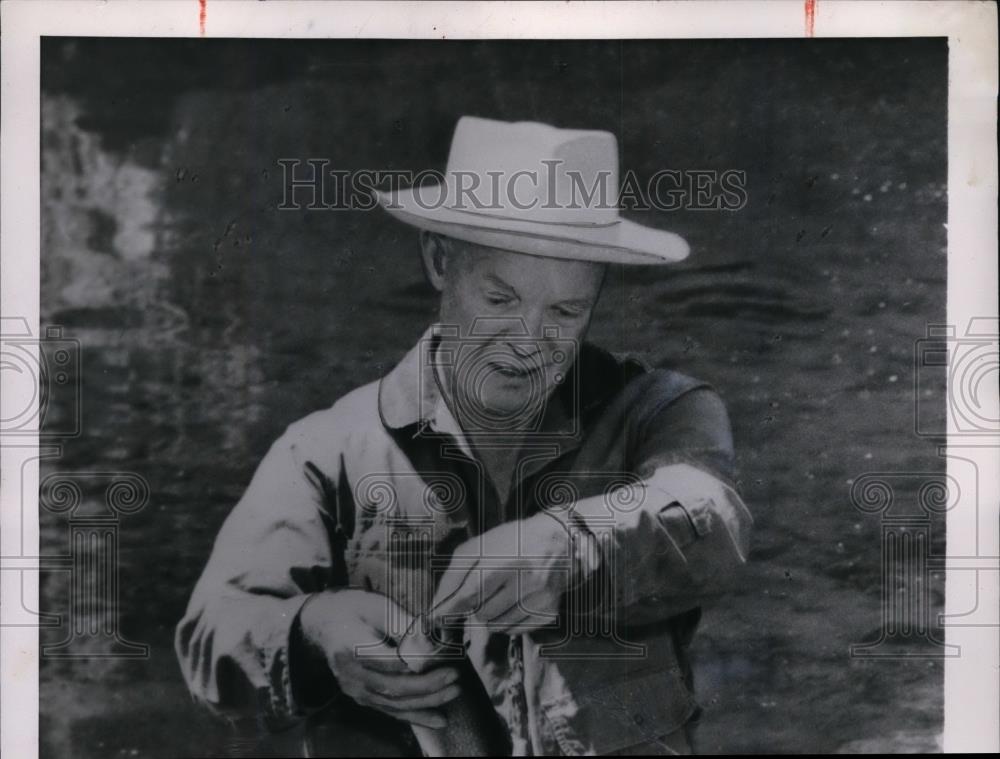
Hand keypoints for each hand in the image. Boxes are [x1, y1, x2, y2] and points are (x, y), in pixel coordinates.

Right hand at [299, 589, 460, 728]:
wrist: (324, 624)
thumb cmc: (355, 609)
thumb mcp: (377, 606)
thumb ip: (404, 625)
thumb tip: (432, 642)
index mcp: (350, 647)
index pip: (386, 661)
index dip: (415, 662)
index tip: (441, 656)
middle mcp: (350, 674)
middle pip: (392, 686)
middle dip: (427, 685)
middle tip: (454, 676)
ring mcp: (355, 690)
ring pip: (394, 703)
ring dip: (427, 701)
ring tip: (453, 693)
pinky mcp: (362, 698)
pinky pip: (391, 711)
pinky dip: (416, 716)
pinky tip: (438, 719)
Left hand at [428, 511, 599, 633]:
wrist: (559, 543)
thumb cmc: (512, 542)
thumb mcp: (480, 546)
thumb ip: (455, 574)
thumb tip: (436, 608)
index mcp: (505, 560)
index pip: (469, 594)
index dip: (449, 609)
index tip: (434, 618)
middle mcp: (526, 580)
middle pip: (482, 613)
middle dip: (474, 607)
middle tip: (484, 591)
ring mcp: (539, 599)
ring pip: (497, 626)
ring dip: (490, 615)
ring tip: (501, 594)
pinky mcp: (549, 613)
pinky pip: (514, 631)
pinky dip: (507, 621)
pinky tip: (514, 602)